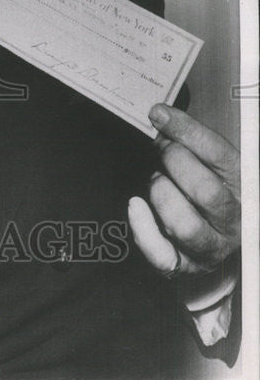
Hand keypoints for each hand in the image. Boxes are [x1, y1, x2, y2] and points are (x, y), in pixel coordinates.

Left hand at [128, 103, 240, 279]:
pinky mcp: (186, 265)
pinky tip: (136, 206)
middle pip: (205, 191)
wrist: (215, 232)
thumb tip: (159, 116)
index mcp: (245, 186)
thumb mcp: (211, 160)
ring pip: (184, 225)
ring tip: (158, 181)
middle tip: (163, 152)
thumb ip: (189, 140)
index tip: (159, 114)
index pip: (219, 155)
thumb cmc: (208, 185)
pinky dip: (143, 230)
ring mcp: (212, 246)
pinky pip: (162, 255)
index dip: (186, 130)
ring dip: (161, 194)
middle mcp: (234, 220)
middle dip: (174, 162)